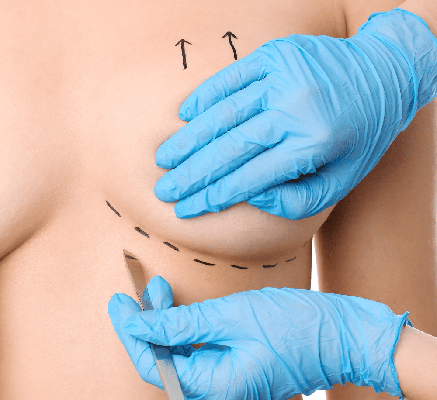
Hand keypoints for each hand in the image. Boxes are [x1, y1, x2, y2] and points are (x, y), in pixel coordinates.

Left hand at [112, 275, 411, 399]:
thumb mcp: (230, 316)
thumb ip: (181, 324)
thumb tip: (138, 323)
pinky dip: (185, 328)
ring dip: (166, 323)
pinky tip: (181, 306)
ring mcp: (226, 381)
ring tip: (160, 291)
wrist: (338, 332)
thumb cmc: (292, 324)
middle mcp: (217, 392)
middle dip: (148, 324)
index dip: (131, 330)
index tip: (119, 302)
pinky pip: (198, 351)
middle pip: (164, 361)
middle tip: (142, 291)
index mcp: (214, 387)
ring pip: (179, 355)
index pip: (154, 363)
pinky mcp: (233, 367)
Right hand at [154, 8, 436, 219]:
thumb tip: (248, 197)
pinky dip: (205, 97)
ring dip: (189, 139)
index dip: (213, 196)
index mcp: (314, 144)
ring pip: (224, 113)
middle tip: (164, 190)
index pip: (249, 177)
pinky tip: (185, 117)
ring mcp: (284, 76)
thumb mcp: (339, 182)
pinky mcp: (276, 53)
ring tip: (165, 159)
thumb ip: (294, 202)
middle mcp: (296, 108)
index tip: (186, 208)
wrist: (384, 75)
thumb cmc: (359, 136)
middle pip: (229, 147)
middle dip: (192, 173)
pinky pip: (231, 77)